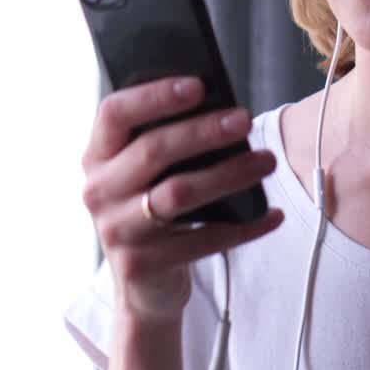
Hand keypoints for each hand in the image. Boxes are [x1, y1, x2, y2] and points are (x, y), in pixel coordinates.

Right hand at [81, 76, 283, 324]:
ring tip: (267, 161)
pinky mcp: (141, 265)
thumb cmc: (153, 208)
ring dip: (229, 174)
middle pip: (153, 150)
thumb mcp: (146, 173)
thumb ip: (166, 140)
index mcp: (97, 156)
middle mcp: (98, 191)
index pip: (114, 113)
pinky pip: (202, 240)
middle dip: (204, 132)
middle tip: (245, 120)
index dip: (155, 96)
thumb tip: (221, 106)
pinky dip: (243, 227)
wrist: (144, 284)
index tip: (199, 85)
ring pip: (179, 194)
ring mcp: (116, 230)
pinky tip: (272, 215)